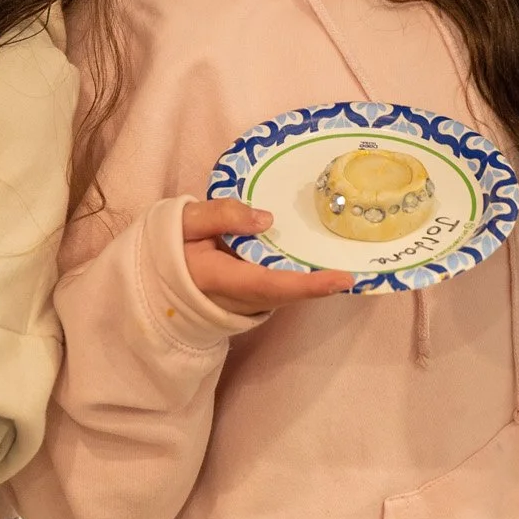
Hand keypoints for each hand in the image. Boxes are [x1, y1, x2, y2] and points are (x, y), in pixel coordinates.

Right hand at [181, 198, 351, 314]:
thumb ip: (220, 215)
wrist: (156, 280)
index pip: (269, 284)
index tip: (342, 280)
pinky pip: (285, 289)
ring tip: (352, 259)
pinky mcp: (255, 298)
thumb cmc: (169, 247)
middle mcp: (240, 297)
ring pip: (290, 293)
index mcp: (219, 277)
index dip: (308, 285)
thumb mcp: (183, 222)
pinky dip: (307, 278)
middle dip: (323, 283)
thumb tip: (267, 218)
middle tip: (362, 266)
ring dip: (319, 280)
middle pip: (289, 292)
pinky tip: (327, 259)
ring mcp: (249, 303)